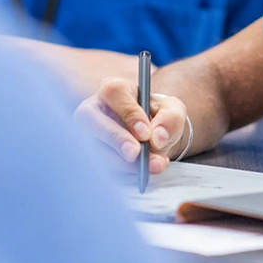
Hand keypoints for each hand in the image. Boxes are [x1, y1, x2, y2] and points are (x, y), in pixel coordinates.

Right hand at [74, 78, 189, 173]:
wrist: (154, 136)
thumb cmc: (159, 115)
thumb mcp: (173, 110)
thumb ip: (170, 118)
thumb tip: (157, 137)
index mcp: (114, 90)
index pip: (114, 93)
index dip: (129, 113)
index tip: (146, 133)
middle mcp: (94, 109)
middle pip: (90, 118)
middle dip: (115, 138)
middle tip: (135, 153)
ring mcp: (89, 134)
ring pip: (96, 147)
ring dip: (124, 161)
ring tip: (154, 165)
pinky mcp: (91, 155)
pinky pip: (102, 165)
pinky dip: (125, 171)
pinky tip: (144, 172)